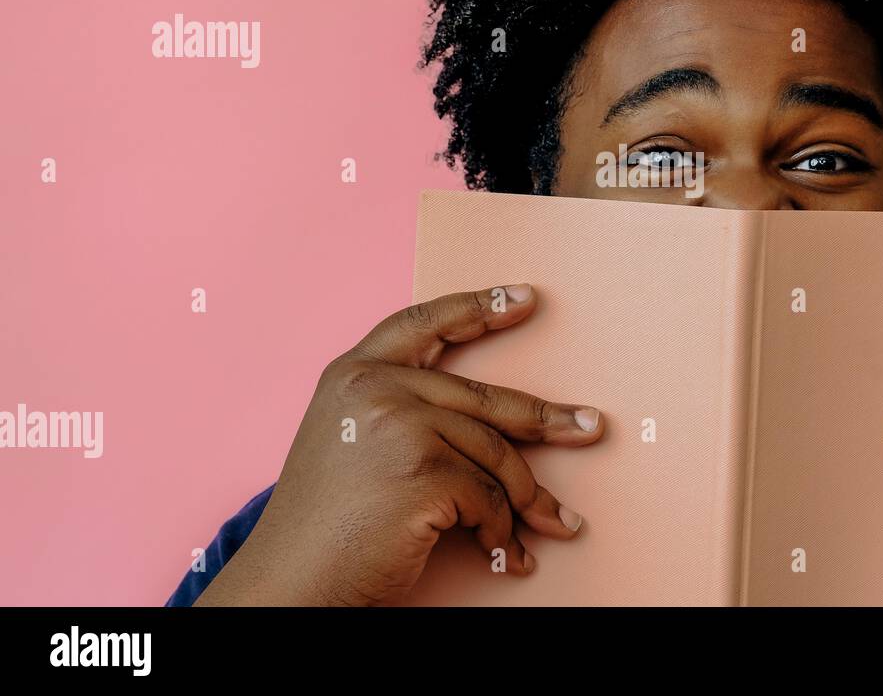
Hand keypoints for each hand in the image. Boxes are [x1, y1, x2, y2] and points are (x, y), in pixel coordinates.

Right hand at [196, 283, 602, 605]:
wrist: (290, 583)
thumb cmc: (326, 526)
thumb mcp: (351, 441)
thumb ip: (402, 409)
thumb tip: (495, 422)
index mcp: (354, 373)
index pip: (424, 321)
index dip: (478, 307)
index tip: (526, 298)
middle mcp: (376, 388)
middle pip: (484, 399)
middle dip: (547, 420)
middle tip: (592, 428)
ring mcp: (399, 426)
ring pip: (495, 455)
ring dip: (528, 501)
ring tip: (556, 525)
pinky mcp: (423, 472)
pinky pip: (489, 498)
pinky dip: (502, 533)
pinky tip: (504, 555)